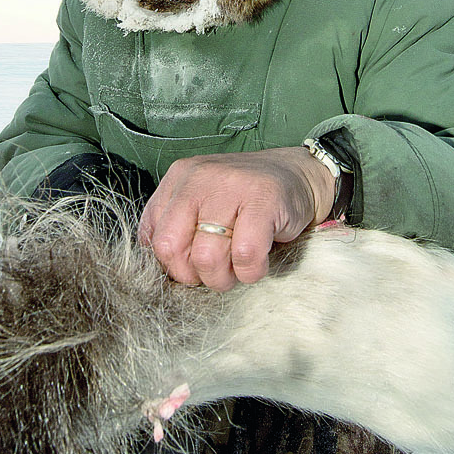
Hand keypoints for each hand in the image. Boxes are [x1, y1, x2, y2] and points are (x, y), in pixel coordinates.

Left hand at [138, 146, 335, 290]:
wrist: (300, 176)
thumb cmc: (247, 199)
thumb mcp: (202, 202)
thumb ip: (175, 224)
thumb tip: (156, 261)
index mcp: (179, 178)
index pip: (153, 236)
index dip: (172, 264)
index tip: (194, 266)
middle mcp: (199, 178)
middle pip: (171, 247)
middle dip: (191, 275)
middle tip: (214, 272)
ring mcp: (231, 186)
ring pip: (206, 256)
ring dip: (223, 278)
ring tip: (237, 269)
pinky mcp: (263, 200)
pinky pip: (245, 255)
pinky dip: (250, 272)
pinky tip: (258, 262)